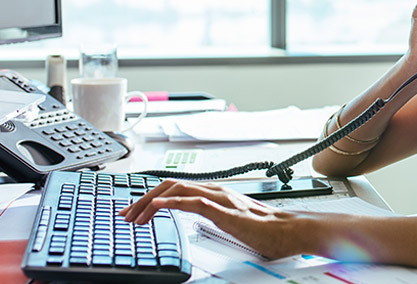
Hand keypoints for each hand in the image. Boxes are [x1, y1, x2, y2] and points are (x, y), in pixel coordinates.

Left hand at [118, 179, 299, 258]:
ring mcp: (220, 199)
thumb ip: (214, 217)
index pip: (176, 188)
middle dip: (143, 198)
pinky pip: (194, 203)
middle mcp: (216, 191)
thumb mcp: (231, 222)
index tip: (135, 210)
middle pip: (171, 185)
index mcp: (216, 194)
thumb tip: (199, 222)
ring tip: (135, 214)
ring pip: (178, 190)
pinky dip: (172, 202)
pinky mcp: (225, 212)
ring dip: (151, 201)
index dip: (151, 196)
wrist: (290, 231)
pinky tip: (158, 206)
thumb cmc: (267, 229)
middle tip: (127, 213)